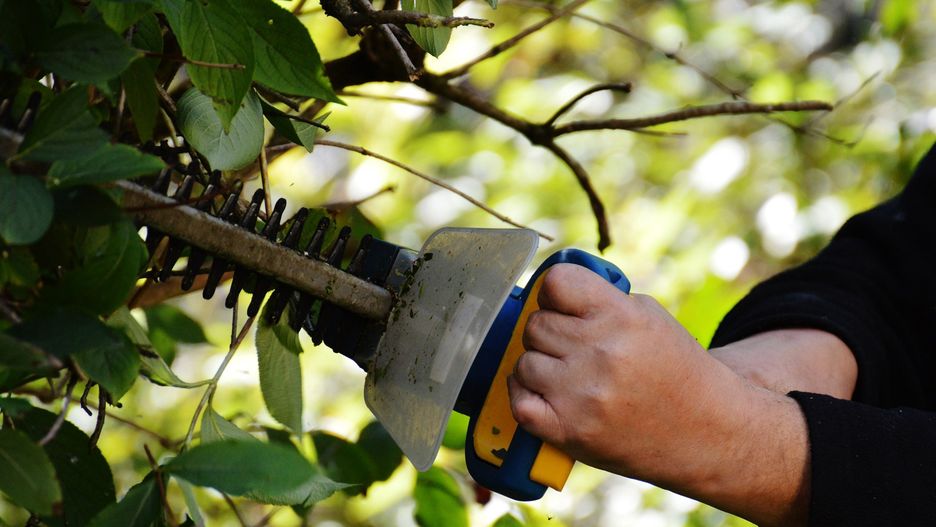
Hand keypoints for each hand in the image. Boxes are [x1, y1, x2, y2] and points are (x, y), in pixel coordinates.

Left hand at [507, 264, 809, 525]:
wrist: (707, 431)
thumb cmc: (674, 369)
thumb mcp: (649, 316)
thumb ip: (600, 298)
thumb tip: (546, 289)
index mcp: (621, 317)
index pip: (555, 282)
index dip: (553, 292)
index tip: (562, 304)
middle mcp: (600, 353)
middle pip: (535, 324)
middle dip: (550, 333)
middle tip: (574, 348)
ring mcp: (582, 394)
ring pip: (524, 362)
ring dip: (539, 367)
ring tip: (569, 376)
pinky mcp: (569, 431)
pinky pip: (518, 401)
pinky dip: (526, 397)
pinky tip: (547, 395)